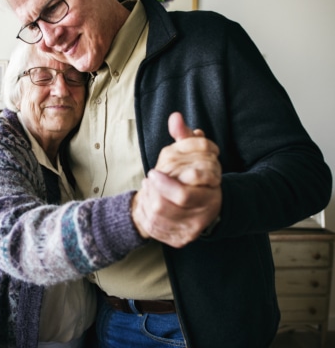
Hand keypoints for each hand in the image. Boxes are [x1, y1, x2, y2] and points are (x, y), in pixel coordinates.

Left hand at [131, 112, 221, 246]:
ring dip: (148, 202)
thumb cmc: (194, 174)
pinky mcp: (181, 240)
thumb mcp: (192, 154)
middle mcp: (204, 215)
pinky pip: (158, 231)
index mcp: (211, 193)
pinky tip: (148, 205)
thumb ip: (185, 137)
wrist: (201, 205)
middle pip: (166, 207)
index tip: (152, 172)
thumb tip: (175, 118)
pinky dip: (148, 216)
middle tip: (148, 181)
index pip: (184, 194)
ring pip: (159, 218)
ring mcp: (193, 230)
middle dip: (152, 192)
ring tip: (148, 189)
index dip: (164, 184)